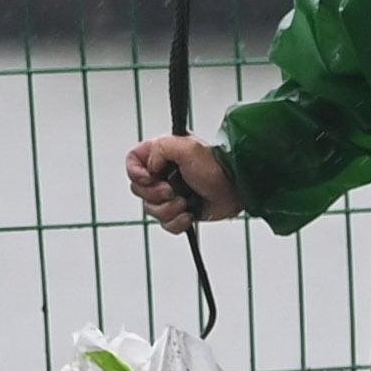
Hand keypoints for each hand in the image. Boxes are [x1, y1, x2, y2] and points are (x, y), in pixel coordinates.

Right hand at [124, 134, 238, 229]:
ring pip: (150, 209)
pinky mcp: (179, 211)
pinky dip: (176, 222)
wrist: (237, 189)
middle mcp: (163, 173)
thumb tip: (150, 167)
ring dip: (167, 209)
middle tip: (172, 191)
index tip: (150, 178)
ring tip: (185, 203)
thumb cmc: (217, 167)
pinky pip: (165, 223)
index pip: (132, 162)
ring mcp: (170, 193)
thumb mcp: (187, 147)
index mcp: (161, 154)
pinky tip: (189, 215)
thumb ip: (160, 148)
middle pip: (138, 189)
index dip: (136, 173)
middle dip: (155, 195)